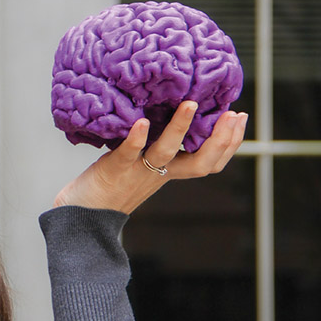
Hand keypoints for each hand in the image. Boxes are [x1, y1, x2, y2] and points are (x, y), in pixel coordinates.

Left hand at [53, 101, 247, 213]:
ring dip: (180, 128)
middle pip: (200, 163)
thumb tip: (168, 113)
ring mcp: (138, 171)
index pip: (209, 162)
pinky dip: (136, 138)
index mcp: (168, 173)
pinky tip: (141, 123)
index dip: (229, 144)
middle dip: (221, 140)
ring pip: (165, 152)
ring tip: (190, 105)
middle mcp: (158, 173)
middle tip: (234, 114)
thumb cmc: (110, 187)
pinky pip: (128, 153)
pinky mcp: (115, 168)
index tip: (240, 118)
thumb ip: (155, 146)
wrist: (81, 215)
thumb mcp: (141, 167)